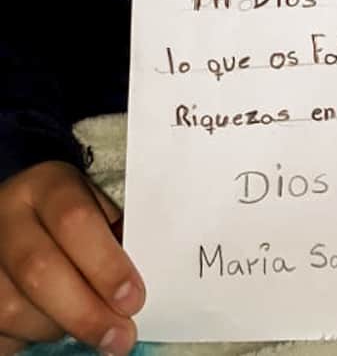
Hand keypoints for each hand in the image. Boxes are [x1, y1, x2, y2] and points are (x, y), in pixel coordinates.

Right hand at [0, 161, 143, 355]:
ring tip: (86, 323)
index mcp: (47, 186)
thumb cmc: (75, 220)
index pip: (73, 220)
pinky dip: (31, 338)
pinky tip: (53, 325)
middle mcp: (8, 217)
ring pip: (15, 309)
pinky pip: (2, 332)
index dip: (105, 264)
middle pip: (39, 270)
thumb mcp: (98, 210)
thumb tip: (135, 291)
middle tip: (119, 337)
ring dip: (59, 327)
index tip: (133, 299)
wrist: (26, 220)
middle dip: (85, 312)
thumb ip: (117, 241)